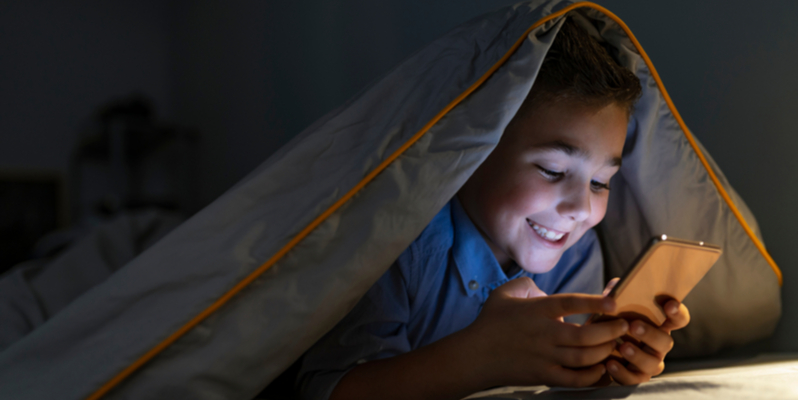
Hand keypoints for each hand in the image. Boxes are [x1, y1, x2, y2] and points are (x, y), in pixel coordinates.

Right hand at [465, 277, 628, 387]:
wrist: (475, 355)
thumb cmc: (490, 321)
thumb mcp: (505, 293)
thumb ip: (527, 285)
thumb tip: (544, 290)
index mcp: (536, 311)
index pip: (571, 303)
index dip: (596, 302)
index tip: (615, 302)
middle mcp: (543, 334)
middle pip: (584, 335)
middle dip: (610, 331)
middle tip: (625, 326)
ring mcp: (544, 357)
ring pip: (584, 358)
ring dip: (605, 351)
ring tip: (617, 345)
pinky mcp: (544, 376)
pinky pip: (575, 379)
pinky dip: (593, 375)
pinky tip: (603, 368)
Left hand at [601, 278, 690, 383]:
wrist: (590, 343)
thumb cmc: (607, 320)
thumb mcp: (611, 304)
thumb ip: (616, 292)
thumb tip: (617, 285)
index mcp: (658, 324)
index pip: (679, 319)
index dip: (678, 312)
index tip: (669, 305)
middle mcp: (658, 345)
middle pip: (666, 342)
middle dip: (651, 334)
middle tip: (633, 326)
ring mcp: (649, 362)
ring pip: (653, 363)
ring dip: (638, 355)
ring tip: (622, 346)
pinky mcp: (634, 376)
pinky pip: (634, 379)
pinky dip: (622, 372)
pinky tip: (610, 363)